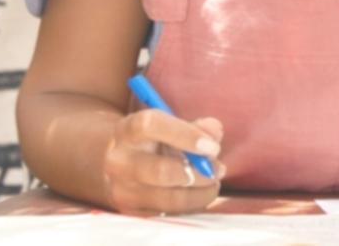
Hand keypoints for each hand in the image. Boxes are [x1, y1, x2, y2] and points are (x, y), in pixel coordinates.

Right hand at [101, 109, 224, 214]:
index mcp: (128, 129)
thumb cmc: (155, 140)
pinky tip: (201, 194)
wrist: (121, 162)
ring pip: (167, 198)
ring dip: (199, 193)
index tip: (213, 147)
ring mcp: (122, 188)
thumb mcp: (173, 125)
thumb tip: (214, 133)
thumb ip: (197, 126)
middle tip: (218, 170)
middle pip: (160, 171)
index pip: (150, 126)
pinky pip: (168, 214)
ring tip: (214, 183)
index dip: (186, 135)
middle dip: (198, 173)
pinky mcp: (130, 210)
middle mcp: (120, 160)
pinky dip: (191, 205)